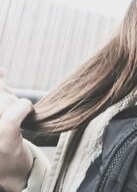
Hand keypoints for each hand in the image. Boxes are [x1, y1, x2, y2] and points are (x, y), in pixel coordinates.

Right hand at [0, 68, 34, 191]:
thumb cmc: (4, 138)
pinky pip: (13, 115)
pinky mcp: (3, 143)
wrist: (13, 173)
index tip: (4, 72)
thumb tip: (2, 71)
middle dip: (6, 95)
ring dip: (15, 102)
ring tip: (18, 114)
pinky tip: (27, 114)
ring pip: (3, 102)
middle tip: (14, 105)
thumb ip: (0, 91)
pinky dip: (24, 108)